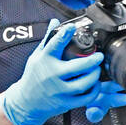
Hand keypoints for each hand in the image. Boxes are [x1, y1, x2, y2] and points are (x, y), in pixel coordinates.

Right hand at [1, 18, 125, 124]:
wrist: (25, 103)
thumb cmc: (33, 76)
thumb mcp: (37, 56)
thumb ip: (48, 39)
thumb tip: (55, 21)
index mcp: (44, 60)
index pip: (54, 45)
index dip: (64, 34)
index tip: (72, 27)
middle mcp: (51, 75)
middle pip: (76, 67)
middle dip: (92, 60)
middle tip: (99, 56)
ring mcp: (58, 90)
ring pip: (83, 83)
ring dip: (94, 75)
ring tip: (97, 69)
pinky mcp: (64, 103)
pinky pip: (85, 98)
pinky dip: (93, 90)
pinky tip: (94, 84)